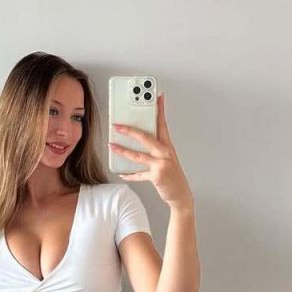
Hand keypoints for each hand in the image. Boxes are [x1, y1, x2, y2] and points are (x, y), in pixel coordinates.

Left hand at [109, 93, 192, 209]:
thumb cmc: (172, 175)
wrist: (180, 194)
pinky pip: (138, 174)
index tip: (157, 97)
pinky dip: (129, 174)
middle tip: (117, 125)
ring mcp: (161, 164)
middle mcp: (165, 153)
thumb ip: (154, 149)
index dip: (160, 109)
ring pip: (138, 155)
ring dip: (122, 150)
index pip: (162, 124)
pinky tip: (121, 172)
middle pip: (145, 137)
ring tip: (111, 145)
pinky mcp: (156, 176)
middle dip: (130, 130)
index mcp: (167, 146)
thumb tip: (137, 140)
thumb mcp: (166, 158)